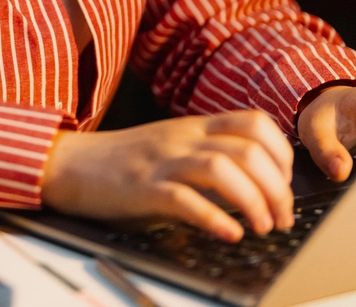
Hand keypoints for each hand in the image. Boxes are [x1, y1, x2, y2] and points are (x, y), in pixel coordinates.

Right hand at [40, 110, 294, 240]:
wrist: (69, 163)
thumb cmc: (122, 162)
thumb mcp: (171, 147)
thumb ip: (208, 156)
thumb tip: (256, 186)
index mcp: (194, 127)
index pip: (255, 123)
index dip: (282, 154)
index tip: (286, 184)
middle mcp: (182, 138)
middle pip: (248, 150)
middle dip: (278, 188)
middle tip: (282, 218)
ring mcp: (162, 161)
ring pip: (222, 170)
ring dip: (254, 201)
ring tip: (263, 227)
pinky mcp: (141, 187)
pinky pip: (184, 199)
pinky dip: (213, 218)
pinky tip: (229, 233)